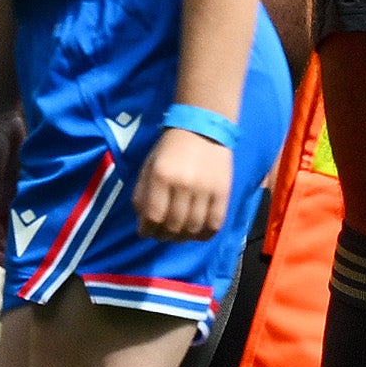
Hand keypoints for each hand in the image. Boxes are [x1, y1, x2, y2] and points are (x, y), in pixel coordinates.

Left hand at [135, 119, 230, 237]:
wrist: (203, 128)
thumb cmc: (171, 148)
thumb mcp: (149, 166)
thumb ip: (142, 194)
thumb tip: (142, 223)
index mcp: (161, 176)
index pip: (153, 216)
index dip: (148, 230)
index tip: (146, 231)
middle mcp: (183, 185)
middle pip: (173, 226)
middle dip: (164, 235)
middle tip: (162, 234)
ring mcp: (205, 190)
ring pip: (193, 229)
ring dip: (183, 237)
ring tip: (178, 234)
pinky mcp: (223, 193)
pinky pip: (214, 224)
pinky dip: (205, 235)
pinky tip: (197, 233)